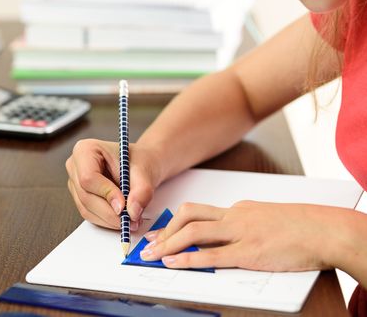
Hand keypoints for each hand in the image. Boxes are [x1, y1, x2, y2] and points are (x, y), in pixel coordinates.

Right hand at [65, 139, 161, 229]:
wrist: (140, 165)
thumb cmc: (139, 161)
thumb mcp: (144, 172)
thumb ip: (141, 191)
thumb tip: (133, 212)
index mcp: (85, 150)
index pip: (88, 177)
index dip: (106, 194)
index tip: (124, 206)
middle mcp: (75, 166)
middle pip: (86, 196)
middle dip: (110, 212)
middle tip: (131, 219)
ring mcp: (75, 183)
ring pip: (87, 209)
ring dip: (109, 219)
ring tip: (131, 219)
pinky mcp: (80, 197)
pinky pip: (89, 214)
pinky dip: (107, 220)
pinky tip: (122, 217)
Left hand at [140, 201, 349, 271]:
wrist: (325, 230)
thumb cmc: (299, 227)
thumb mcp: (265, 219)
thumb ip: (242, 225)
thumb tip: (222, 238)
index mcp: (237, 209)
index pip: (196, 212)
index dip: (173, 224)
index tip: (158, 234)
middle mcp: (234, 217)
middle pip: (188, 216)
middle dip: (164, 231)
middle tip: (148, 245)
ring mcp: (241, 233)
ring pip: (194, 233)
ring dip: (168, 244)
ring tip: (152, 256)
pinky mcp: (250, 252)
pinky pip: (212, 255)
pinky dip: (189, 259)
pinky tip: (174, 264)